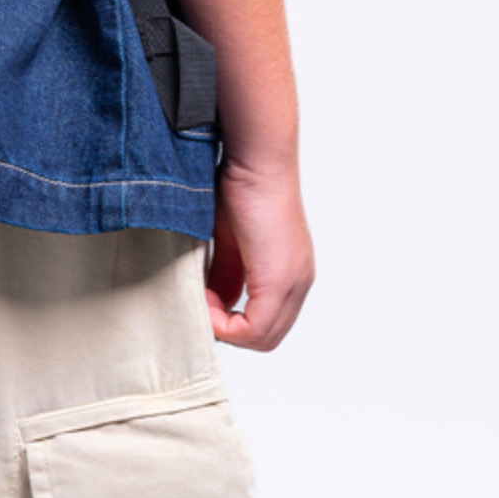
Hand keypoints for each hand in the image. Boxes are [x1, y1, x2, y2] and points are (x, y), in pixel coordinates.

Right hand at [205, 156, 314, 351]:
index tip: (203, 299)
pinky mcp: (279, 280)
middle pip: (267, 336)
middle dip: (229, 329)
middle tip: (200, 306)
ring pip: (263, 337)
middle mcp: (298, 282)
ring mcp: (293, 282)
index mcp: (290, 272)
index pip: (267, 321)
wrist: (255, 160)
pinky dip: (226, 324)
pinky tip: (205, 300)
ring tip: (200, 300)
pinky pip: (255, 329)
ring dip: (226, 327)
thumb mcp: (229, 239)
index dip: (232, 321)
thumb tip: (213, 299)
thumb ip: (225, 272)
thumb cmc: (240, 185)